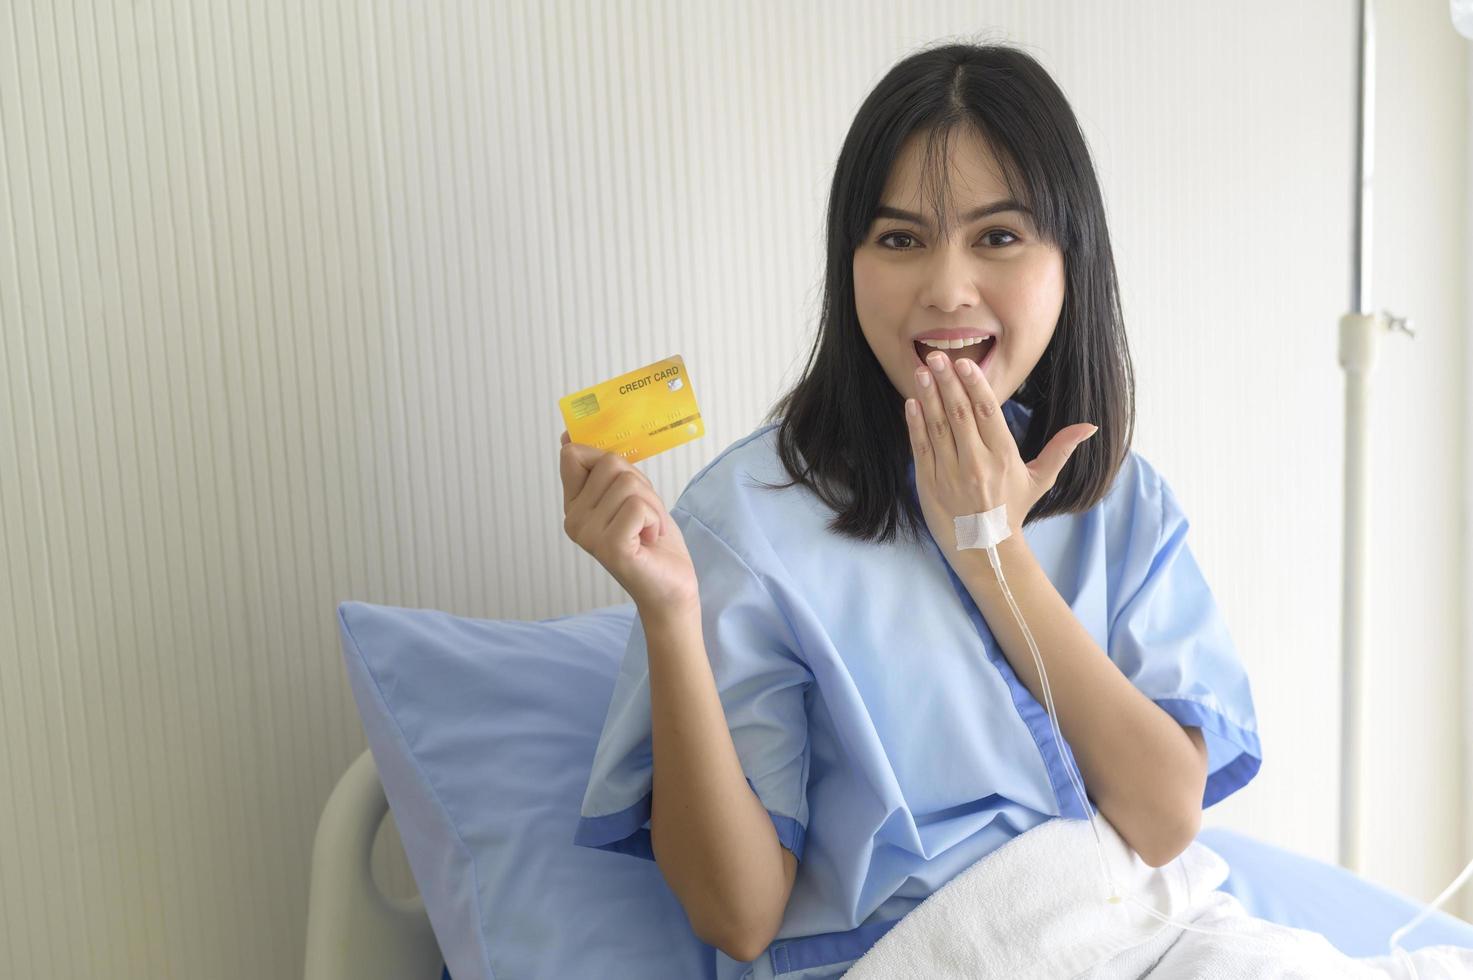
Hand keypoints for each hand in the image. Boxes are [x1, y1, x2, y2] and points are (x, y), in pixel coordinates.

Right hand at [558, 431, 699, 610]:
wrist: (670, 587)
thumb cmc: (652, 540)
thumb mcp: (628, 494)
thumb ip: (604, 468)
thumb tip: (568, 436)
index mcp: (574, 505)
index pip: (573, 455)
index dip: (605, 458)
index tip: (622, 482)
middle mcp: (573, 520)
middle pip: (610, 463)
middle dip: (640, 485)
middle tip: (643, 516)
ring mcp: (588, 534)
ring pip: (628, 483)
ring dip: (651, 504)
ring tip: (647, 529)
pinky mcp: (610, 546)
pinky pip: (638, 506)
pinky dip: (654, 520)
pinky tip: (648, 541)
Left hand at [905, 351, 1097, 554]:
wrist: (986, 549)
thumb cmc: (1012, 510)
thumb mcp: (1040, 480)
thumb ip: (1061, 449)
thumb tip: (1090, 426)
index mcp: (1004, 457)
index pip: (988, 412)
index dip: (975, 385)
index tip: (965, 363)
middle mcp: (977, 463)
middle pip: (960, 414)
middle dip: (947, 382)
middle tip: (936, 356)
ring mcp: (951, 473)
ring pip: (938, 426)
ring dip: (928, 396)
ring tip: (921, 370)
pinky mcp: (929, 483)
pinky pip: (921, 447)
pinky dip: (915, 424)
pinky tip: (911, 403)